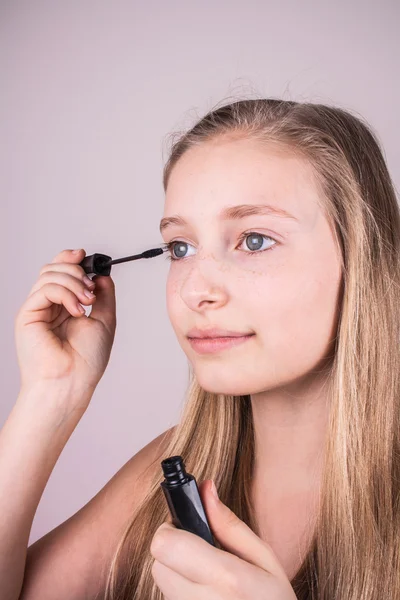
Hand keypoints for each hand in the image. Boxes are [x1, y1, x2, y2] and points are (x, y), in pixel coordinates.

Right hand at [14, 248, 116, 405]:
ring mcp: (37, 309)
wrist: (72, 382)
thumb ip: (104, 296)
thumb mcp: (104, 320)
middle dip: (76, 270)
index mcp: (64, 306)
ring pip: (49, 274)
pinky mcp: (28, 315)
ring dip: (74, 282)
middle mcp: (49, 306)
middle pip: (53, 268)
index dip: (72, 259)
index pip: (62, 272)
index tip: (88, 257)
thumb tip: (102, 274)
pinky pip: (45, 288)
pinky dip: (65, 293)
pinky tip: (76, 310)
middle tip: (91, 290)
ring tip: (86, 302)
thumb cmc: (87, 361)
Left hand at [150, 480, 296, 598]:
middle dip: (174, 551)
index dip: (172, 530)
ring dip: (178, 574)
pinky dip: (182, 593)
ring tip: (209, 579)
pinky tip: (208, 595)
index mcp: (227, 579)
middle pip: (159, 563)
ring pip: (162, 583)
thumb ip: (229, 524)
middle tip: (201, 553)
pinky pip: (171, 599)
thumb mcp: (264, 559)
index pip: (165, 545)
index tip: (187, 527)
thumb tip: (205, 488)